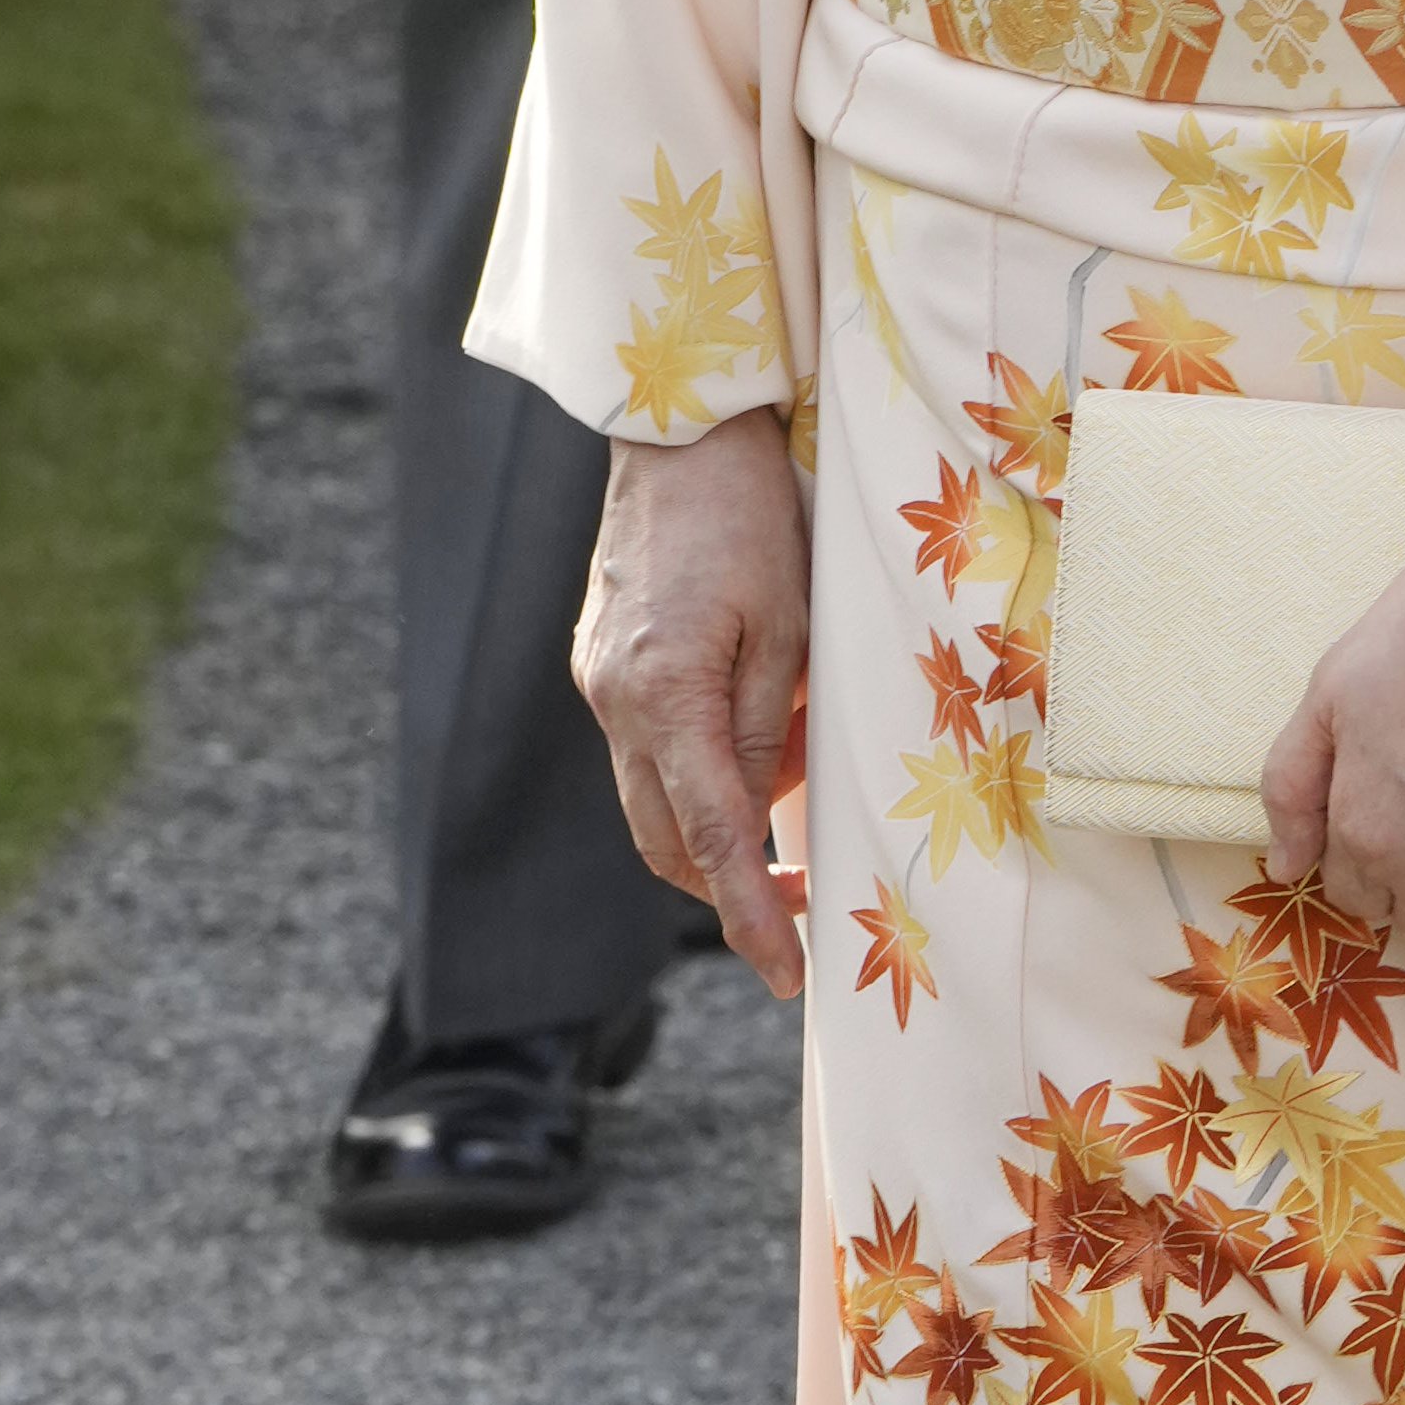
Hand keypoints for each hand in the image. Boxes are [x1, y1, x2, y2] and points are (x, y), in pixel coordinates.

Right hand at [576, 406, 808, 997]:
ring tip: (795, 803)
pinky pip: (649, 751)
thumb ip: (771, 733)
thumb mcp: (790, 628)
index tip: (786, 974)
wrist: (677, 430)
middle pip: (664, 842)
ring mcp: (600, 684)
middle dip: (729, 888)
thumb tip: (763, 817)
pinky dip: (700, 772)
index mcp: (664, 696)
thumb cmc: (753, 516)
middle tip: (804, 905)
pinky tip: (757, 747)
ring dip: (716, 827)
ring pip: (652, 801)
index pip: (709, 839)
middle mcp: (615, 702)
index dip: (749, 916)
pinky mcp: (602, 664)